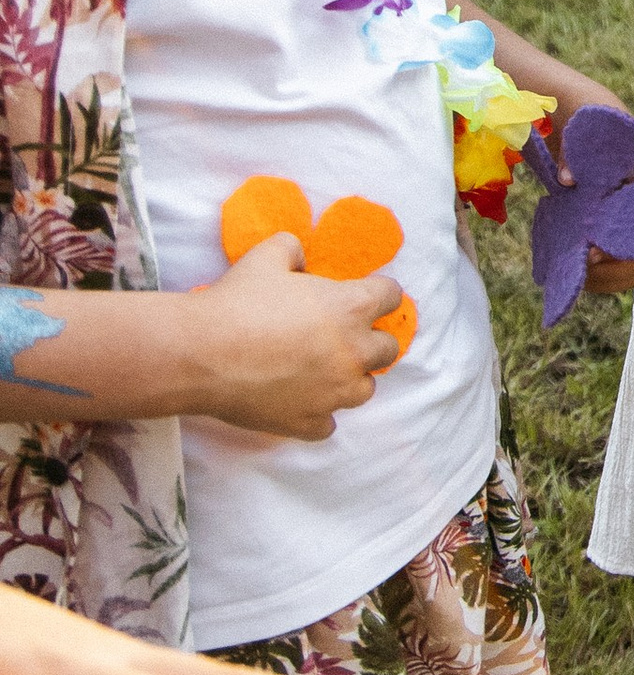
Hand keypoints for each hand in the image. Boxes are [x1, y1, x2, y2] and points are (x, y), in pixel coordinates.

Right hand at [185, 232, 404, 440]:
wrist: (200, 353)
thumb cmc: (237, 300)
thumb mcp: (268, 255)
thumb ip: (294, 249)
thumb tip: (300, 257)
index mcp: (352, 307)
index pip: (391, 295)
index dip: (376, 293)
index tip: (362, 296)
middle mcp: (353, 353)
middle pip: (387, 349)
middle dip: (370, 340)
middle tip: (341, 336)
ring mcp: (334, 393)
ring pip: (364, 390)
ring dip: (349, 379)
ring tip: (322, 371)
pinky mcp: (309, 423)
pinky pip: (328, 425)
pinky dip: (317, 414)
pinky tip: (298, 401)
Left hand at [568, 114, 633, 297]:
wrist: (593, 123)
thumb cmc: (591, 124)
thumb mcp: (581, 132)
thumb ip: (573, 153)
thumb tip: (566, 180)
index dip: (627, 245)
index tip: (592, 253)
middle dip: (617, 269)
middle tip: (582, 270)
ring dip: (612, 277)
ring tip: (579, 278)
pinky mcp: (631, 227)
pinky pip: (628, 261)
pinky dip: (607, 273)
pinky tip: (580, 273)